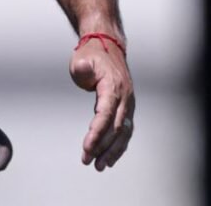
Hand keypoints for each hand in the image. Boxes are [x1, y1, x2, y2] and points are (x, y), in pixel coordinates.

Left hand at [70, 35, 135, 170]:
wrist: (107, 45)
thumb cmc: (92, 54)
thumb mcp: (82, 59)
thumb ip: (82, 67)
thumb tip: (83, 71)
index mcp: (114, 86)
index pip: (106, 113)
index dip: (97, 132)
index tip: (86, 147)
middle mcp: (125, 96)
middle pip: (116, 127)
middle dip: (102, 146)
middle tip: (87, 160)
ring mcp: (128, 103)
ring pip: (124, 132)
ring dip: (112, 151)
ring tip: (99, 166)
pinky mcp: (126, 107)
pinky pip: (125, 130)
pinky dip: (119, 145)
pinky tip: (110, 158)